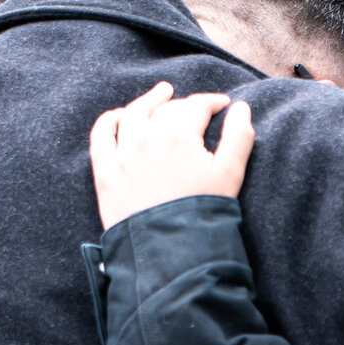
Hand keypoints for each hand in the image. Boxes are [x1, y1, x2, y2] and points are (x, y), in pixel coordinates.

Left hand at [89, 82, 254, 228]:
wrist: (168, 250)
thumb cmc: (203, 211)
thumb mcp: (231, 174)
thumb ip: (239, 137)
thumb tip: (241, 107)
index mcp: (180, 134)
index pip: (197, 106)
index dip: (213, 102)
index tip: (223, 105)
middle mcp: (148, 137)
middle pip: (167, 110)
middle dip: (185, 105)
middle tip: (197, 110)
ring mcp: (123, 153)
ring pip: (133, 114)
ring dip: (148, 101)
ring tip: (161, 94)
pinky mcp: (105, 170)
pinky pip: (101, 135)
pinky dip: (110, 120)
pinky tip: (120, 115)